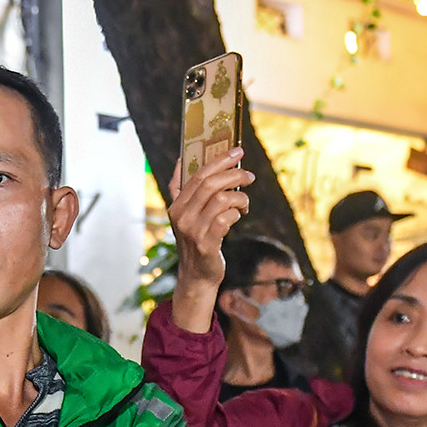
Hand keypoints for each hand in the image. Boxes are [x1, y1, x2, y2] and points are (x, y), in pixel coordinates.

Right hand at [168, 147, 252, 294]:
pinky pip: (226, 219)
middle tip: (249, 176)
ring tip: (244, 204)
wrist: (197, 275)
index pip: (197, 175)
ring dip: (239, 198)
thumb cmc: (196, 240)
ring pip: (222, 199)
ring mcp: (193, 231)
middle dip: (234, 175)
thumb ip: (179, 189)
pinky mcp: (206, 244)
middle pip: (210, 184)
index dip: (219, 160)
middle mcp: (182, 217)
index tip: (238, 150)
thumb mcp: (184, 215)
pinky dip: (236, 214)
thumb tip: (180, 159)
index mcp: (176, 206)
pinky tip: (239, 216)